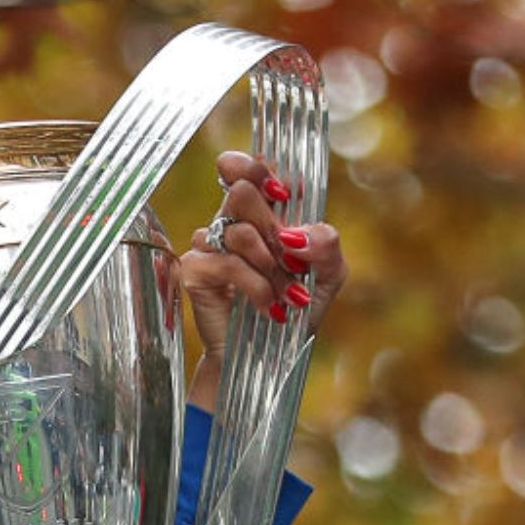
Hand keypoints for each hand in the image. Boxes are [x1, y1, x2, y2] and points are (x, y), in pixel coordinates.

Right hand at [183, 152, 345, 408]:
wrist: (271, 357)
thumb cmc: (297, 310)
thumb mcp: (329, 274)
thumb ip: (326, 244)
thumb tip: (294, 234)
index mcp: (262, 212)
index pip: (246, 168)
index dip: (256, 168)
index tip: (281, 193)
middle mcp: (232, 222)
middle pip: (241, 191)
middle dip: (273, 227)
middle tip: (290, 259)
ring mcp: (209, 246)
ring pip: (238, 230)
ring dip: (271, 266)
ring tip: (286, 295)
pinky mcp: (196, 271)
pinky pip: (228, 263)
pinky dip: (256, 286)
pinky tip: (268, 306)